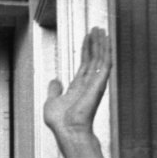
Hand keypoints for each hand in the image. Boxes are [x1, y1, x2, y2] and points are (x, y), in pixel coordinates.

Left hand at [43, 27, 111, 157]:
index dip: (86, 50)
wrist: (67, 129)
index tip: (87, 38)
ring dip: (100, 42)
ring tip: (100, 29)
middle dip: (94, 43)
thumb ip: (54, 90)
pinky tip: (104, 38)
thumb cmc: (60, 122)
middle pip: (93, 58)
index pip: (84, 64)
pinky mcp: (99, 82)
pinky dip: (104, 49)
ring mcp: (95, 82)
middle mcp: (89, 83)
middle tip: (96, 28)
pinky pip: (104, 62)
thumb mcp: (52, 102)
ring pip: (100, 57)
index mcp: (78, 87)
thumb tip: (54, 81)